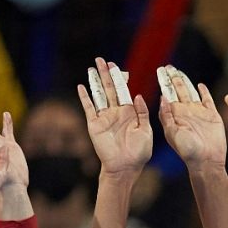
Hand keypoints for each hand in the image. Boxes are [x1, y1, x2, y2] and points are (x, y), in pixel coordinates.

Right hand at [76, 58, 152, 176]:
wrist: (126, 167)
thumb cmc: (139, 152)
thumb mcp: (146, 131)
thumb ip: (142, 113)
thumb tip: (138, 95)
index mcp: (130, 113)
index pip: (123, 91)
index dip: (120, 79)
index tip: (116, 67)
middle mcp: (116, 112)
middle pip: (109, 89)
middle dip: (106, 74)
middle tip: (102, 60)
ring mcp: (104, 117)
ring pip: (98, 95)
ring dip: (95, 81)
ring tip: (91, 68)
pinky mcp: (94, 125)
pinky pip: (89, 108)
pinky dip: (85, 98)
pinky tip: (81, 87)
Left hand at [156, 66, 225, 170]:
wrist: (206, 161)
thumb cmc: (187, 151)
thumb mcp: (172, 133)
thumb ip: (167, 115)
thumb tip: (163, 97)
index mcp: (176, 114)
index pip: (169, 93)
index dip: (164, 82)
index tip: (160, 70)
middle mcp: (186, 111)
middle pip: (179, 90)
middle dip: (173, 78)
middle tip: (168, 67)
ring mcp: (200, 113)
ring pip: (191, 92)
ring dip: (186, 82)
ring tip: (179, 72)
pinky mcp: (213, 116)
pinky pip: (208, 100)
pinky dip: (204, 92)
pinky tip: (200, 85)